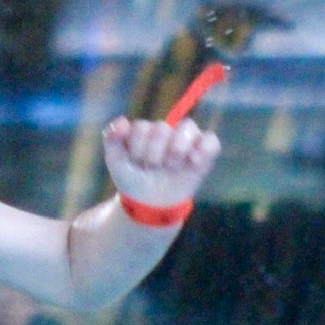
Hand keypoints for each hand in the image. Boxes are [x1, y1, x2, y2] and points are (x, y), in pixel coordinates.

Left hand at [101, 117, 219, 210]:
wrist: (150, 203)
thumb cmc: (133, 178)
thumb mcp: (116, 161)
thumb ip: (113, 140)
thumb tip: (122, 121)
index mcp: (145, 131)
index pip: (141, 128)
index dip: (137, 148)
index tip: (135, 163)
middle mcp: (166, 131)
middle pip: (162, 128)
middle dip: (153, 154)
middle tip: (152, 168)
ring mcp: (186, 140)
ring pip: (187, 127)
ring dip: (176, 150)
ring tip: (171, 167)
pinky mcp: (204, 152)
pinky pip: (211, 141)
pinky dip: (204, 150)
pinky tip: (192, 162)